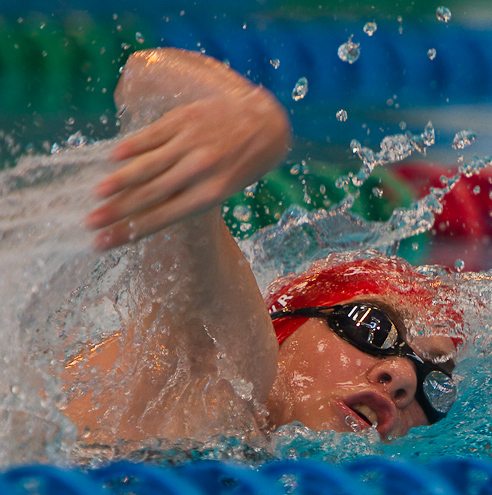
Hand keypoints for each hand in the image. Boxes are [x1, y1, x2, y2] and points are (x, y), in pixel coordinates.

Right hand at [85, 88, 289, 250]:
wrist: (265, 123)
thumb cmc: (242, 162)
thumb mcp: (224, 187)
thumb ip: (189, 195)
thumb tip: (145, 208)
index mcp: (211, 193)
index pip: (162, 217)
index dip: (130, 231)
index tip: (102, 243)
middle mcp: (200, 169)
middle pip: (149, 194)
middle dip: (116, 211)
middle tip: (90, 222)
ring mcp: (191, 142)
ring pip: (147, 164)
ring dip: (119, 180)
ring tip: (96, 193)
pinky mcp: (185, 119)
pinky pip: (152, 135)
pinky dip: (132, 147)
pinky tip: (114, 157)